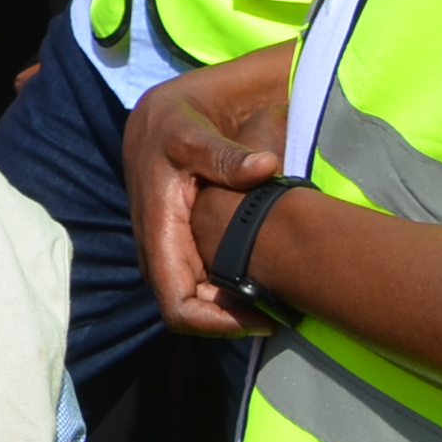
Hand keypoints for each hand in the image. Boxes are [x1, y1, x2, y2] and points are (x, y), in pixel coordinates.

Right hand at [124, 53, 292, 338]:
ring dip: (234, 306)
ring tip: (278, 296)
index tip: (261, 316)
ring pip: (200, 301)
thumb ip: (227, 155)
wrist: (159, 119)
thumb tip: (267, 166)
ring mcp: (169, 252)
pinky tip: (263, 277)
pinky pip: (203, 283)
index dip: (217, 323)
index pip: (178, 307)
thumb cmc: (175, 126)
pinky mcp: (180, 246)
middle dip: (234, 318)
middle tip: (282, 309)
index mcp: (159, 235)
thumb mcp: (195, 134)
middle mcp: (160, 253)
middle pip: (193, 313)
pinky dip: (232, 288)